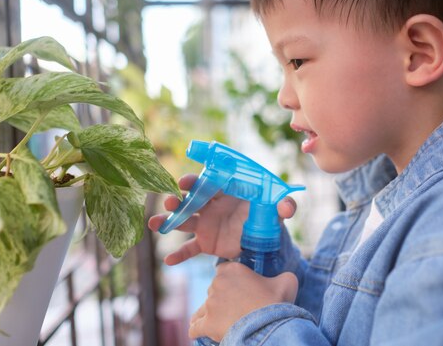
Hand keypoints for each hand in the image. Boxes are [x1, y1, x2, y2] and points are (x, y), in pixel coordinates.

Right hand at [148, 174, 296, 265]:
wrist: (264, 237)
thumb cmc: (266, 213)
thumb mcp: (277, 209)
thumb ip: (283, 205)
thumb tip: (288, 207)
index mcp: (225, 191)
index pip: (207, 183)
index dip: (195, 181)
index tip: (185, 182)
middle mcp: (211, 205)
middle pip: (190, 200)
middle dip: (178, 200)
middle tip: (170, 200)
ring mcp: (206, 224)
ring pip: (184, 221)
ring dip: (169, 221)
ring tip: (153, 224)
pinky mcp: (207, 242)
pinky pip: (191, 249)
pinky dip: (180, 255)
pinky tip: (169, 260)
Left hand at [188, 262, 298, 340]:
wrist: (269, 324)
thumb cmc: (277, 302)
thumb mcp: (287, 282)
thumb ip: (283, 275)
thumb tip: (286, 277)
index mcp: (232, 270)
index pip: (223, 271)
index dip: (230, 281)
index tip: (238, 291)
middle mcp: (217, 283)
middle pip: (213, 290)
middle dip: (221, 299)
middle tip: (235, 310)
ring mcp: (210, 303)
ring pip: (202, 309)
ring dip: (208, 315)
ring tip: (218, 323)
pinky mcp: (207, 323)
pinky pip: (195, 328)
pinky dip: (197, 331)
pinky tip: (200, 333)